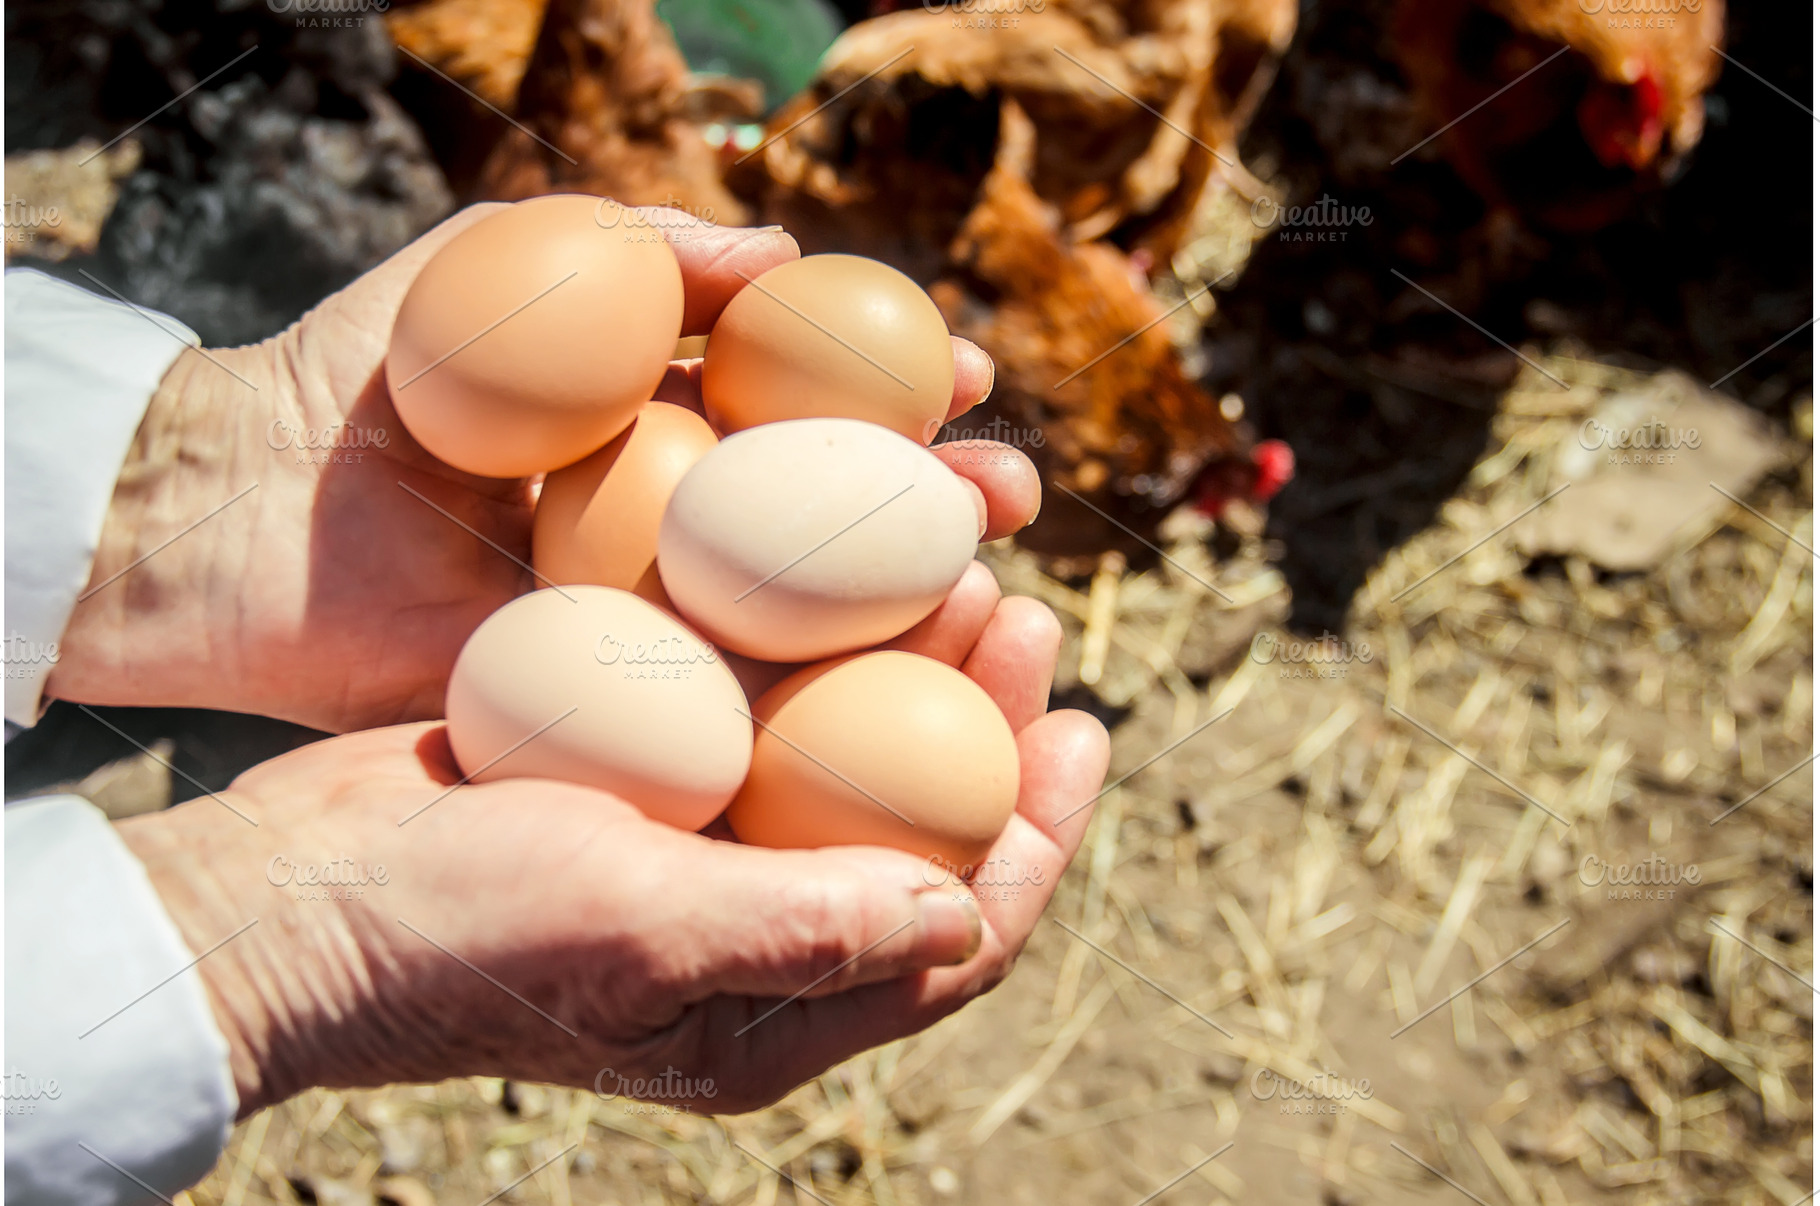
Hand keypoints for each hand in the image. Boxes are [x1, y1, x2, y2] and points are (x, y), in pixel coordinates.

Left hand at [48, 205, 1040, 732]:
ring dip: (909, 597)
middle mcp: (676, 519)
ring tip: (988, 572)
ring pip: (806, 611)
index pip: (813, 405)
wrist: (241, 508)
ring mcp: (651, 611)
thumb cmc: (364, 373)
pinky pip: (723, 693)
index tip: (969, 379)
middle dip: (938, 501)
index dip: (898, 391)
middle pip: (837, 514)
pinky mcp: (613, 697)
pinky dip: (812, 689)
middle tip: (1009, 491)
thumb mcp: (499, 262)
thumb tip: (783, 255)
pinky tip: (893, 679)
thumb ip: (637, 245)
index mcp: (662, 420)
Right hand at [118, 588, 1107, 1116]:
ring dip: (910, 666)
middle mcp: (756, 933)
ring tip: (959, 568)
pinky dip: (811, 643)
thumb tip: (965, 915)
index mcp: (774, 1010)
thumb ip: (803, 930)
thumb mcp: (635, 931)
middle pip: (920, 830)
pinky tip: (832, 564)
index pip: (960, 939)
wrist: (300, 887)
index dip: (1039, 839)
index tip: (1082, 729)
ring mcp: (702, 852)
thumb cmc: (458, 929)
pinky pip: (765, 711)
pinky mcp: (649, 784)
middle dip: (987, 730)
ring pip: (851, 758)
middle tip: (1020, 616)